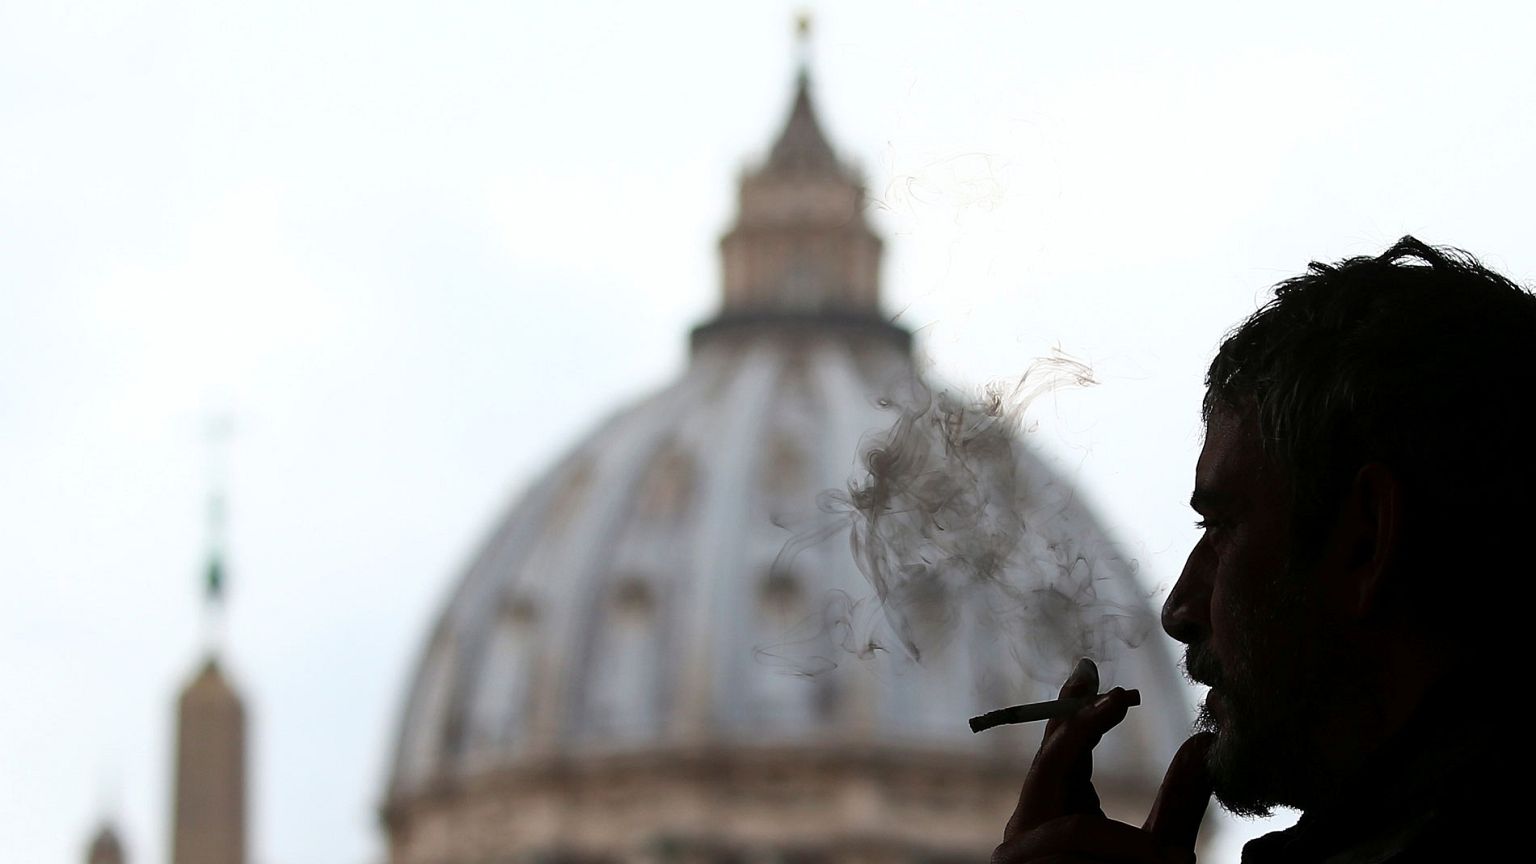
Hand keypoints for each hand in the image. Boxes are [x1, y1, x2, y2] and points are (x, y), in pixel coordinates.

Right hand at [992, 659, 1214, 863]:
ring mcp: (1022, 853)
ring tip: (1173, 863)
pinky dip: (1119, 859)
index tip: (1090, 670)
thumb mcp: (1166, 850)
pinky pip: (1074, 854)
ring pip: (1071, 825)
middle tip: (1117, 700)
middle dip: (1082, 731)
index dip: (1073, 708)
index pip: (1060, 746)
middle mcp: (1031, 824)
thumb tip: (1202, 744)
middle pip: (1050, 764)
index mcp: (1059, 806)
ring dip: (1126, 844)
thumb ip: (1179, 800)